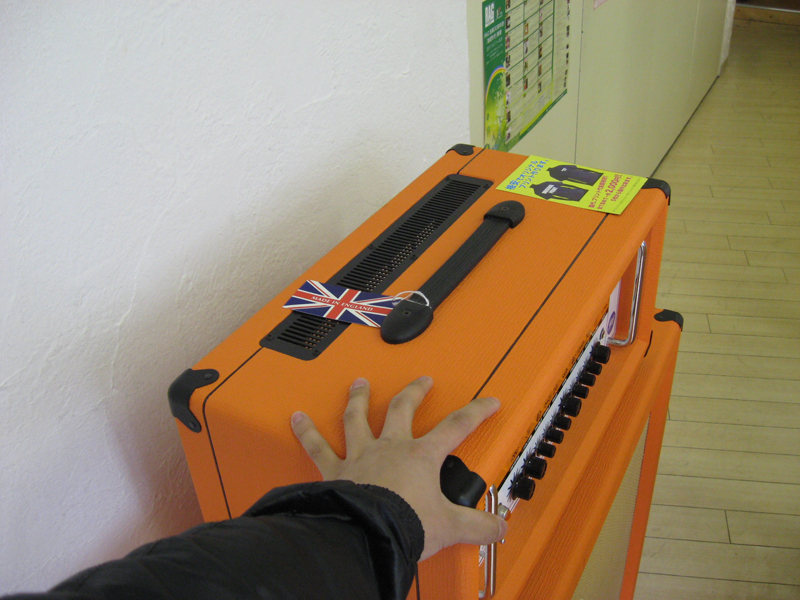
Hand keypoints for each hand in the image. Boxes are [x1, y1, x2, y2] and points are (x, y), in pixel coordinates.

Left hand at [290, 376, 506, 560]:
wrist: (366, 535)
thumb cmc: (402, 525)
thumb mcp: (449, 526)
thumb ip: (477, 525)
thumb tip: (498, 528)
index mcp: (421, 457)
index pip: (456, 427)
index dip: (476, 412)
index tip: (488, 401)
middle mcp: (390, 448)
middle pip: (404, 409)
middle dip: (415, 392)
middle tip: (422, 380)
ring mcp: (360, 455)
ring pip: (358, 418)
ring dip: (359, 399)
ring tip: (359, 383)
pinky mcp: (335, 471)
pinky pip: (318, 447)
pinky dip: (306, 432)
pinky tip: (297, 418)